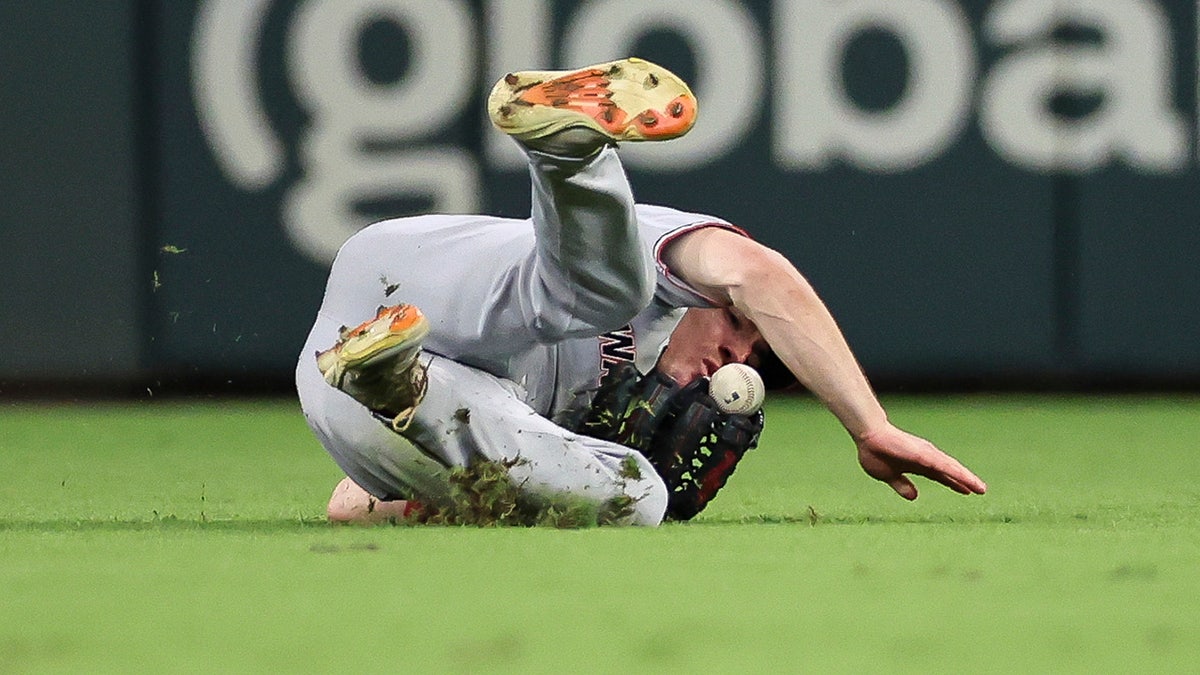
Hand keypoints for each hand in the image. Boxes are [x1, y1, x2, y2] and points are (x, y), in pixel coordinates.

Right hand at [855, 424, 986, 499]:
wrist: (867, 436)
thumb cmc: (875, 452)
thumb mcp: (888, 475)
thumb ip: (902, 485)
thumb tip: (914, 497)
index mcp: (918, 464)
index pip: (941, 475)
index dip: (953, 483)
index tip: (967, 491)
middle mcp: (926, 457)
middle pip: (950, 471)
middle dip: (966, 480)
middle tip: (981, 490)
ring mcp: (925, 454)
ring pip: (950, 468)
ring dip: (965, 477)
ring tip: (979, 487)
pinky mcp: (923, 454)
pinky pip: (942, 466)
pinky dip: (954, 473)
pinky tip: (963, 479)